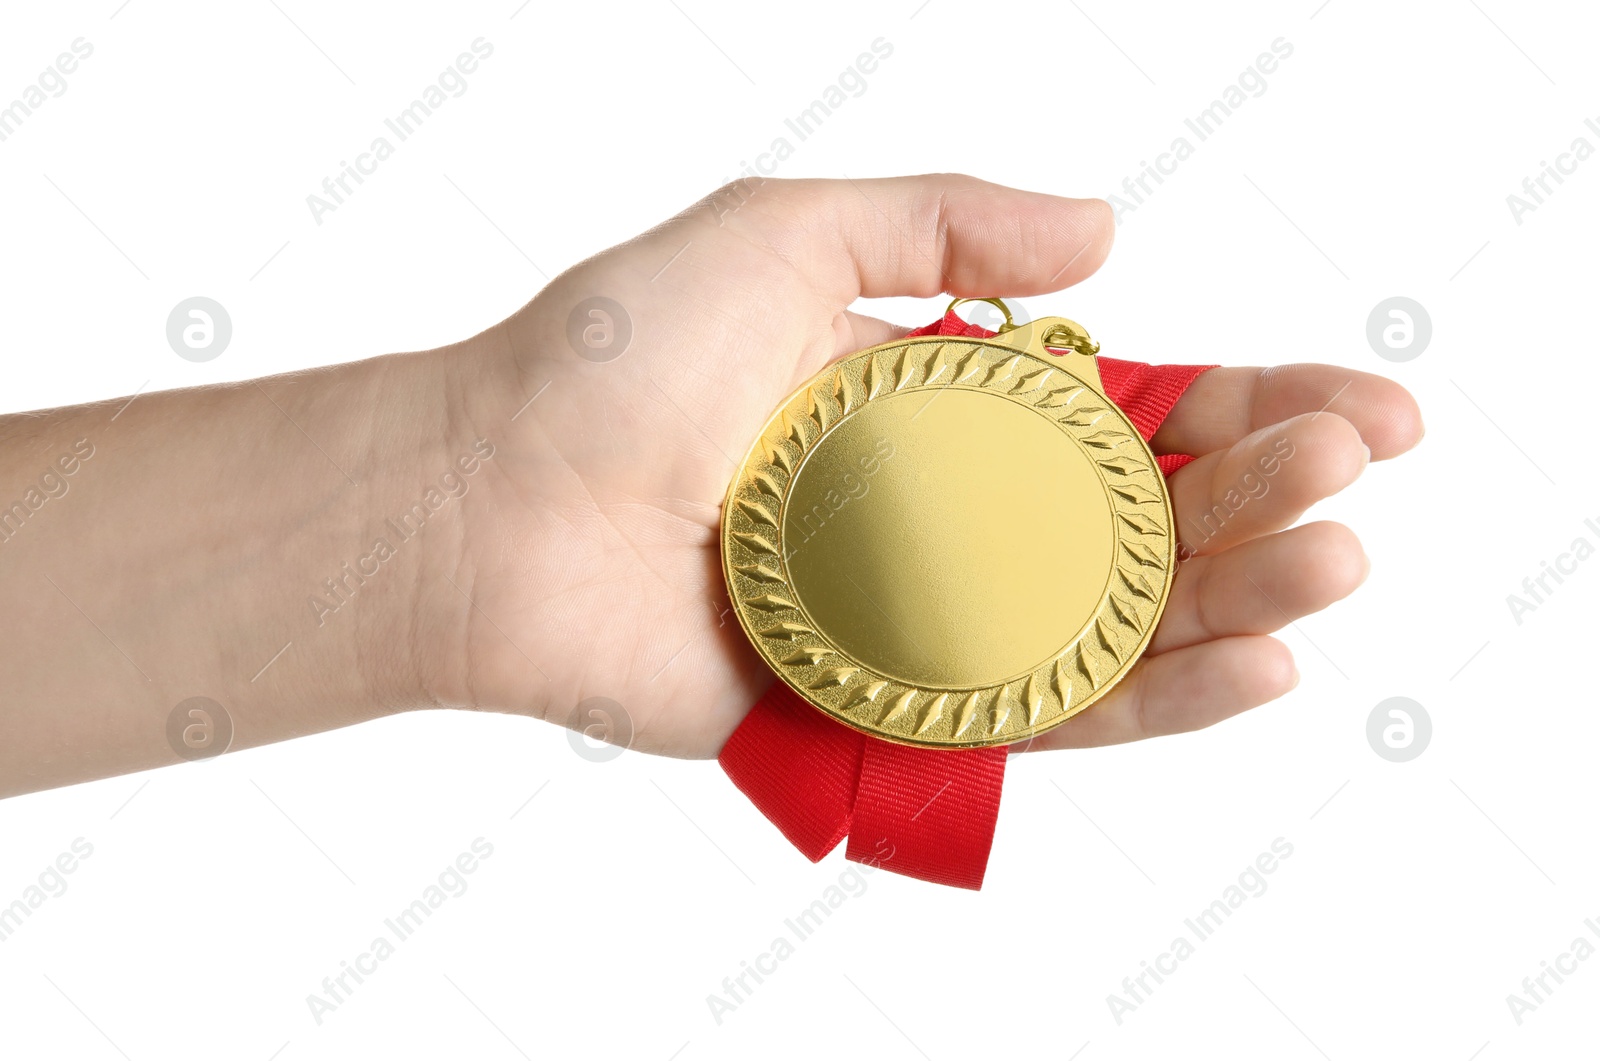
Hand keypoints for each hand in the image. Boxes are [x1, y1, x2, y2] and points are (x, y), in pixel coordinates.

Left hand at [430, 174, 1424, 757]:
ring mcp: (934, 618)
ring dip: (1241, 597)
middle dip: (1266, 494)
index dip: (1252, 405)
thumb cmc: (612, 360)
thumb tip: (1114, 234)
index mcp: (943, 404)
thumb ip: (946, 225)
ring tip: (1332, 564)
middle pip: (1150, 518)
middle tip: (1349, 470)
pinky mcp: (898, 710)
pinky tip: (1250, 664)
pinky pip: (1049, 715)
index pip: (1133, 409)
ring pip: (1122, 623)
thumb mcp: (783, 233)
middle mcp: (955, 515)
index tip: (1362, 406)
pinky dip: (1155, 701)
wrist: (495, 503)